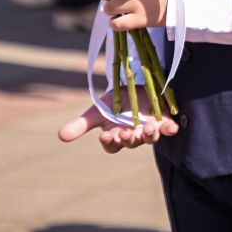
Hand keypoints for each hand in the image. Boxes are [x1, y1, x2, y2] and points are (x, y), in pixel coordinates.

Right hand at [58, 104, 178, 153]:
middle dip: (128, 138)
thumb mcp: (96, 112)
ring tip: (147, 128)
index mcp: (116, 136)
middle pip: (131, 142)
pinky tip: (170, 127)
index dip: (109, 141)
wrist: (135, 87)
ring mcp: (150, 129)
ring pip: (150, 138)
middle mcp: (134, 136)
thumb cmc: (115, 103)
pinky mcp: (165, 120)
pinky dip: (170, 129)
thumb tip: (60, 136)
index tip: (106, 135)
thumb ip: (81, 124)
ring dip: (149, 135)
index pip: (112, 145)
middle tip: (126, 132)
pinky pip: (169, 129)